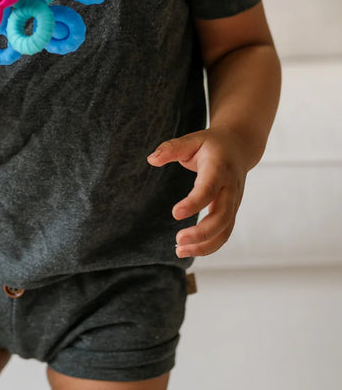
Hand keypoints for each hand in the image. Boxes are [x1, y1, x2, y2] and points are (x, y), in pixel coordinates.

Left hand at [147, 128, 248, 257]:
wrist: (239, 147)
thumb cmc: (211, 145)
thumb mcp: (192, 139)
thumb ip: (171, 148)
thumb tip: (151, 159)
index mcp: (219, 168)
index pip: (208, 189)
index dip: (194, 203)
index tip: (175, 214)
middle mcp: (230, 188)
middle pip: (222, 216)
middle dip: (202, 232)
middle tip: (178, 240)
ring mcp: (234, 202)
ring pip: (225, 230)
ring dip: (205, 245)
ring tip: (180, 251)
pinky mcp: (232, 211)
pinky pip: (224, 233)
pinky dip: (209, 245)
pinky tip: (189, 249)